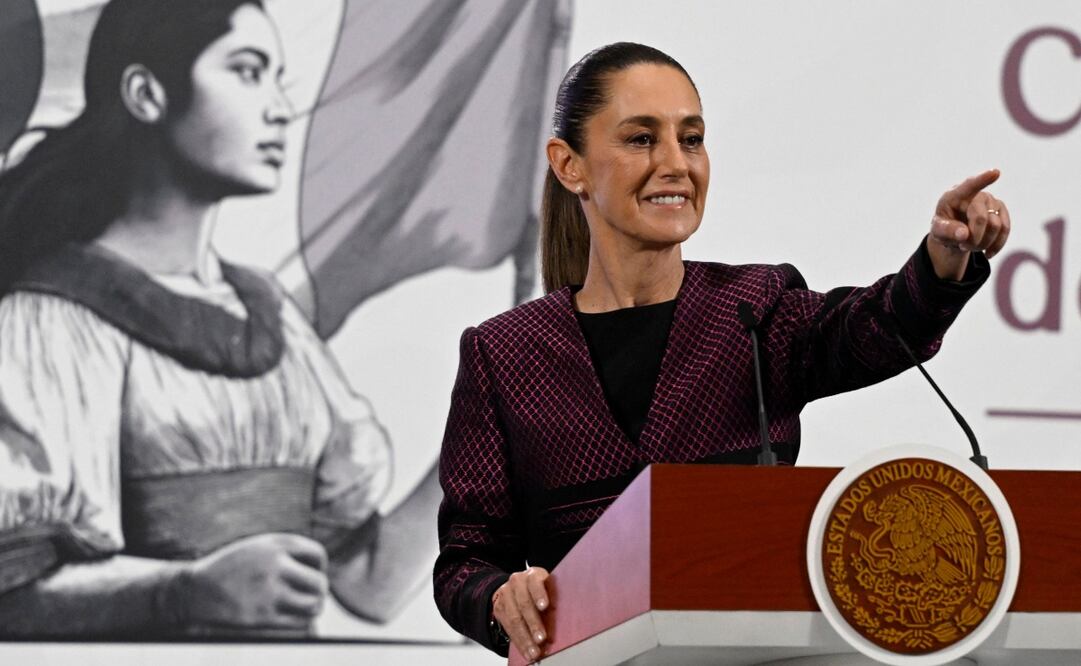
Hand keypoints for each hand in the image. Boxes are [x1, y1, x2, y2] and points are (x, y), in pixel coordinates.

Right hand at [181, 533, 328, 629]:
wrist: (194, 590)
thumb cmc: (232, 569)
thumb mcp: (258, 547)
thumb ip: (287, 552)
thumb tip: (322, 569)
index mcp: (275, 545)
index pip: (318, 555)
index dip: (319, 567)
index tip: (310, 574)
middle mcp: (275, 565)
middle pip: (320, 583)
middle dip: (319, 591)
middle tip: (311, 595)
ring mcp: (269, 591)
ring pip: (313, 605)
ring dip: (313, 608)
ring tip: (305, 608)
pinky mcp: (262, 616)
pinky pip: (298, 623)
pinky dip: (302, 623)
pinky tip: (293, 619)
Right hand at [492, 566, 550, 662]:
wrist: (517, 587)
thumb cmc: (539, 590)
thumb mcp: (548, 589)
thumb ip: (553, 601)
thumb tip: (563, 621)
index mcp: (533, 574)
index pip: (535, 583)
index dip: (539, 595)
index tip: (545, 607)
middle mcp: (517, 582)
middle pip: (524, 604)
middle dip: (533, 624)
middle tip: (541, 639)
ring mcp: (506, 594)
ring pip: (515, 619)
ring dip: (525, 638)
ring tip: (535, 651)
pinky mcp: (499, 608)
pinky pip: (508, 628)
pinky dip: (519, 642)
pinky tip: (526, 651)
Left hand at [927, 169, 1010, 279]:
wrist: (956, 232)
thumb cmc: (944, 228)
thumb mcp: (938, 232)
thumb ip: (947, 232)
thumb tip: (964, 234)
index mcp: (955, 195)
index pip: (969, 185)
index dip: (983, 179)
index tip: (996, 172)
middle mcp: (976, 195)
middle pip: (981, 219)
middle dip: (974, 238)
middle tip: (963, 246)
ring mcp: (991, 201)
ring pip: (996, 226)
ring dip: (983, 243)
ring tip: (971, 246)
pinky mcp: (1001, 212)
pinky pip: (1005, 230)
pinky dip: (996, 245)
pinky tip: (988, 253)